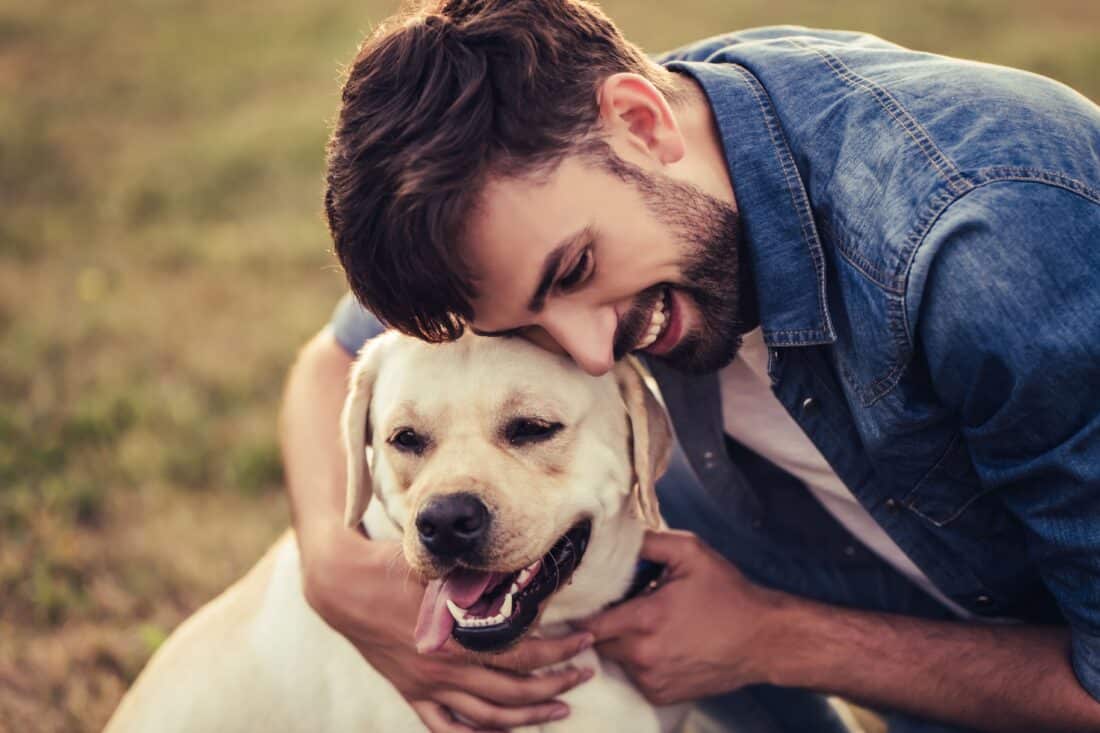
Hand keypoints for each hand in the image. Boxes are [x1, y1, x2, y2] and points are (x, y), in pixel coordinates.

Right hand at [298, 521, 594, 731]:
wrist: (343, 587)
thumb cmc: (393, 567)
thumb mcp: (440, 567)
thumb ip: (478, 578)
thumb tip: (523, 574)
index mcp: (458, 636)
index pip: (523, 654)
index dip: (560, 651)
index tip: (587, 640)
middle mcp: (446, 667)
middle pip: (514, 690)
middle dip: (557, 684)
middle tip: (584, 674)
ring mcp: (427, 685)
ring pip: (488, 717)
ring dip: (529, 715)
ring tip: (560, 708)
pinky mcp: (411, 692)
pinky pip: (446, 728)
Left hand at [578, 529, 782, 705]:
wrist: (763, 640)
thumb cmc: (728, 594)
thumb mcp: (690, 553)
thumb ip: (648, 542)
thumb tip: (616, 537)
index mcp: (646, 619)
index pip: (590, 620)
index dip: (582, 607)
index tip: (582, 597)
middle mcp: (643, 655)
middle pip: (598, 639)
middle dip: (603, 622)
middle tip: (619, 603)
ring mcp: (652, 679)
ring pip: (614, 658)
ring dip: (620, 641)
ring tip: (644, 622)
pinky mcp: (661, 694)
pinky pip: (633, 675)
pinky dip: (637, 661)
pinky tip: (658, 643)